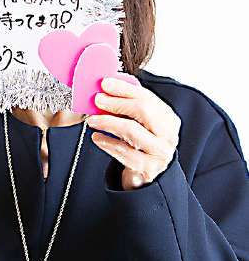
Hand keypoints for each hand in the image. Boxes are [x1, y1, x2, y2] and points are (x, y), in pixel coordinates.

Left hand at [87, 76, 180, 190]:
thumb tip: (107, 89)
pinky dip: (107, 143)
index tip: (106, 83)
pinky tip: (97, 137)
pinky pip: (124, 152)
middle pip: (144, 111)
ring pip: (132, 131)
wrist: (147, 176)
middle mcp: (168, 135)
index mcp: (168, 118)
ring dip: (108, 122)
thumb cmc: (140, 145)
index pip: (147, 97)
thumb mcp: (140, 124)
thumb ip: (128, 107)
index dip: (125, 89)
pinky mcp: (148, 168)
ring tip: (92, 120)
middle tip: (98, 100)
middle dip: (117, 103)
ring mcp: (160, 152)